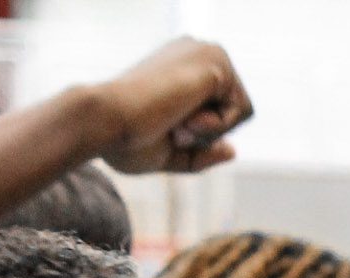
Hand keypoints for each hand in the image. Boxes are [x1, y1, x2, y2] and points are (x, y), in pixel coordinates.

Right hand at [88, 38, 252, 173]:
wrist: (107, 122)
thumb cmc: (125, 140)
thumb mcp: (169, 154)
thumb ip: (201, 153)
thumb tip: (233, 150)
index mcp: (181, 68)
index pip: (219, 113)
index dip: (199, 136)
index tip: (164, 128)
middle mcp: (196, 52)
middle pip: (235, 112)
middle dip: (207, 134)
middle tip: (169, 125)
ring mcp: (206, 52)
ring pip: (241, 112)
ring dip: (210, 131)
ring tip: (174, 119)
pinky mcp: (215, 59)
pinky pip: (243, 111)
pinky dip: (216, 126)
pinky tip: (183, 115)